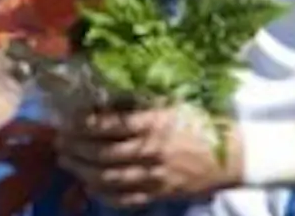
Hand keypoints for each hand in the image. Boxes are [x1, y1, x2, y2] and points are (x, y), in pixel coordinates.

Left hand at [57, 107, 237, 207]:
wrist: (234, 154)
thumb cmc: (204, 121)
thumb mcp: (175, 102)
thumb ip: (144, 102)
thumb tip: (110, 97)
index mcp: (156, 122)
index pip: (110, 124)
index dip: (84, 123)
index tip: (68, 119)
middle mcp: (152, 150)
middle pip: (102, 152)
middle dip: (75, 147)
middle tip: (59, 141)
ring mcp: (155, 175)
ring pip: (108, 177)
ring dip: (82, 170)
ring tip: (67, 161)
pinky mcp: (159, 193)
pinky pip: (124, 198)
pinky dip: (103, 194)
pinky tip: (90, 185)